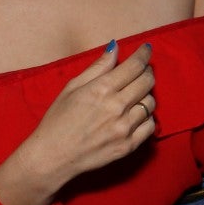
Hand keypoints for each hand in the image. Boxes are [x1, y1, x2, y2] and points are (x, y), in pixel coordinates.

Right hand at [19, 42, 155, 192]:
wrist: (52, 157)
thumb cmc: (58, 120)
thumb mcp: (72, 88)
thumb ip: (97, 67)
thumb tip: (115, 47)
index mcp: (102, 89)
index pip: (134, 66)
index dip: (144, 54)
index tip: (146, 49)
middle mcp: (117, 107)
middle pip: (147, 81)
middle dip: (147, 71)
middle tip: (141, 71)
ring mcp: (124, 128)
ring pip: (151, 102)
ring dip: (145, 95)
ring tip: (133, 95)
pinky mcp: (128, 145)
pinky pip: (150, 125)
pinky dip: (146, 117)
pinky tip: (135, 115)